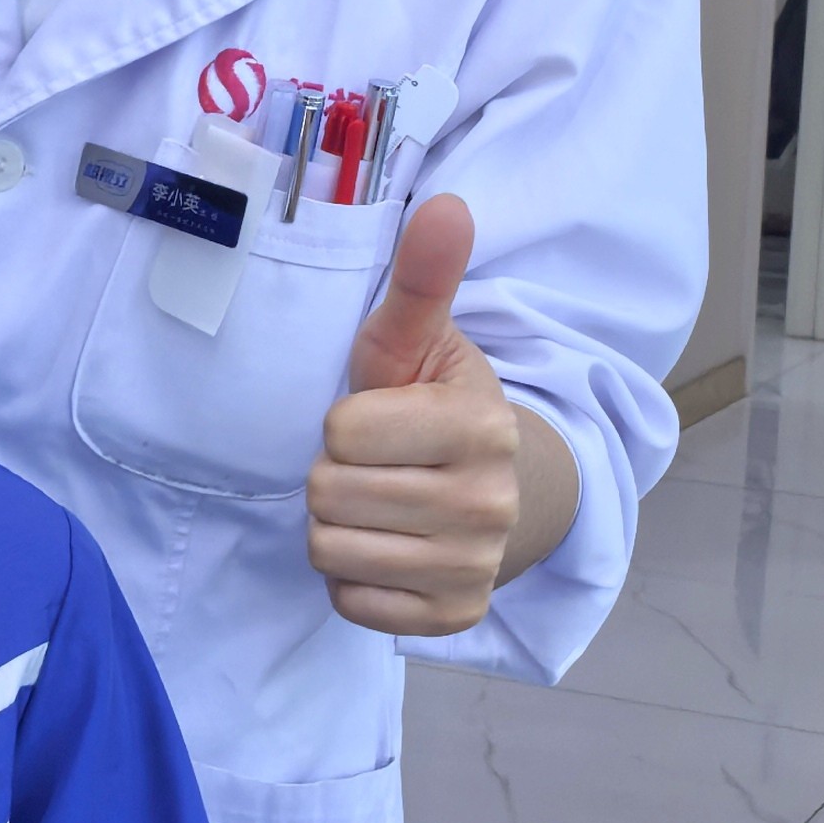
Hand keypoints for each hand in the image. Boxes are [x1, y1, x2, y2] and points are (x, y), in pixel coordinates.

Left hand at [307, 195, 573, 636]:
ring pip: (330, 551)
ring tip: (375, 503)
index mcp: (478, 426)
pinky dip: (352, 579)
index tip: (376, 418)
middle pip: (328, 494)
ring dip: (335, 527)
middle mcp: (487, 502)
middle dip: (333, 476)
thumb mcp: (417, 341)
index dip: (342, 423)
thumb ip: (422, 279)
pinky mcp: (454, 616)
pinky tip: (385, 547)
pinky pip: (351, 603)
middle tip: (372, 465)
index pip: (342, 433)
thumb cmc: (429, 404)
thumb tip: (445, 206)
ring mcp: (474, 565)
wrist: (495, 489)